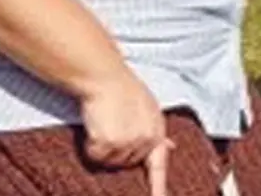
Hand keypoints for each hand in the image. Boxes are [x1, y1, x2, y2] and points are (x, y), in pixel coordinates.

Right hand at [79, 69, 171, 194]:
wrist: (105, 76)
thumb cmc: (122, 89)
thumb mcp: (147, 108)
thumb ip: (155, 130)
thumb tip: (169, 147)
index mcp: (157, 130)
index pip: (159, 166)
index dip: (158, 188)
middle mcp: (146, 138)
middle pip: (126, 164)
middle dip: (116, 151)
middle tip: (111, 125)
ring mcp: (128, 141)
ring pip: (110, 162)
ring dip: (103, 147)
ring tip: (104, 122)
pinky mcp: (109, 142)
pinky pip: (95, 156)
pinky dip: (91, 145)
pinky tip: (95, 126)